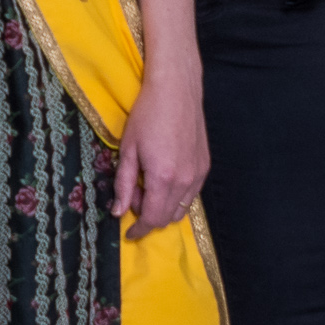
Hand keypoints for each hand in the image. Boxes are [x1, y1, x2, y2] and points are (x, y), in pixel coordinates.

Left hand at [113, 65, 207, 240]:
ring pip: (182, 208)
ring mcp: (199, 175)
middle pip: (168, 217)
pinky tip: (161, 179)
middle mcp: (185, 181)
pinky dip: (175, 197)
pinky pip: (191, 195)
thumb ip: (123, 183)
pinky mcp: (205, 167)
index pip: (152, 217)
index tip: (128, 233)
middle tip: (130, 197)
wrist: (176, 91)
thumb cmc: (146, 115)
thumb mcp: (127, 149)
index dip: (139, 229)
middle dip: (148, 216)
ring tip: (143, 186)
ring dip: (162, 207)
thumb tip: (118, 211)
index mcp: (162, 177)